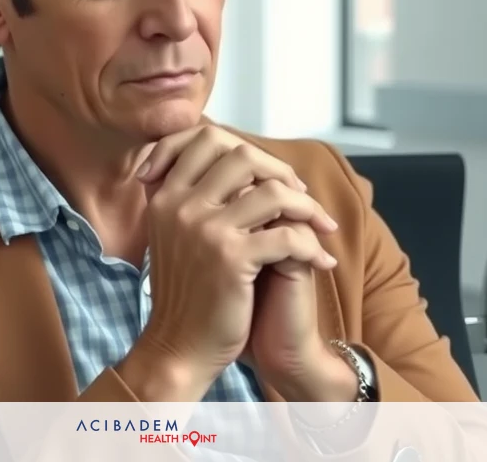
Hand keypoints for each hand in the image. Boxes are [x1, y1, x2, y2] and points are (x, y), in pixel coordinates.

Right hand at [120, 126, 338, 400]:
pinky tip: (321, 261)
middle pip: (241, 154)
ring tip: (320, 226)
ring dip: (306, 207)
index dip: (246, 149)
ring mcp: (204, 229)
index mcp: (165, 195)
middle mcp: (180, 205)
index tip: (270, 176)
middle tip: (301, 196)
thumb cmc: (186, 293)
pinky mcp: (230, 258)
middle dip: (280, 171)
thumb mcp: (175, 234)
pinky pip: (287, 235)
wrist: (178, 347)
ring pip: (272, 190)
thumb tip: (235, 160)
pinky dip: (312, 246)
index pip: (205, 139)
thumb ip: (194, 195)